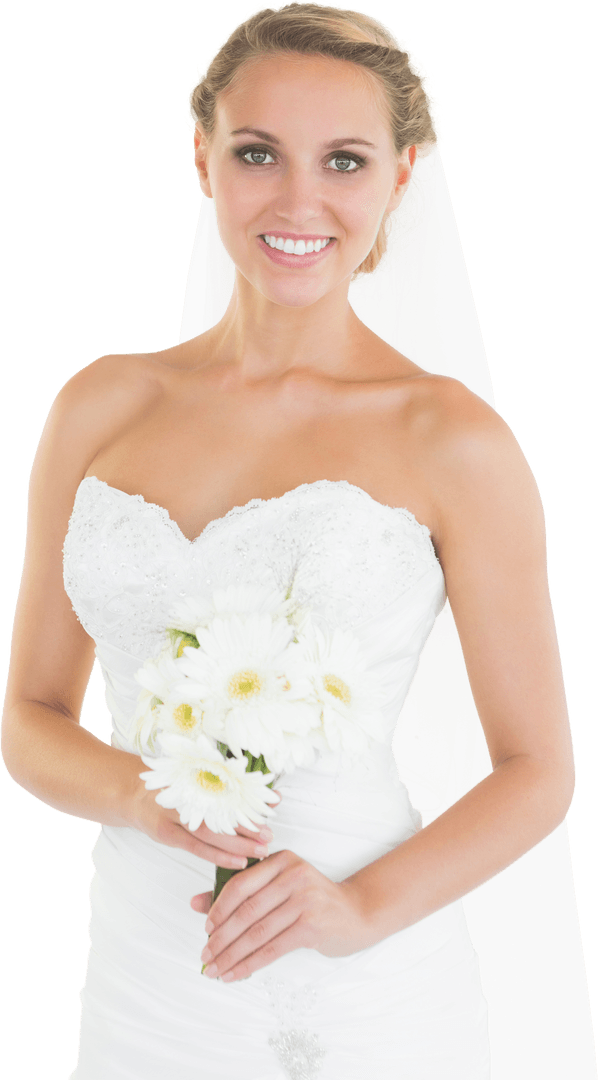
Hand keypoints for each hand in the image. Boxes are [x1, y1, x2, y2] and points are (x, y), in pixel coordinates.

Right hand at [128, 766, 276, 869]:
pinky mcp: (167, 833)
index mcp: (196, 777)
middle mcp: (186, 794)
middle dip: (249, 824)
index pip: (230, 788)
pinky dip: (219, 856)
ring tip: (262, 850)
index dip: (253, 795)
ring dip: (239, 843)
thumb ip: (226, 784)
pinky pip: (197, 847)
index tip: (275, 801)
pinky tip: (239, 862)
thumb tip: (268, 792)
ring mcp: (175, 814)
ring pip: (212, 832)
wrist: (134, 793)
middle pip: (222, 811)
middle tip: (270, 834)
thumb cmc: (173, 785)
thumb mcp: (196, 777)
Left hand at [191, 849, 377, 982]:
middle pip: (247, 911)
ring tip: (216, 970)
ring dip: (232, 955)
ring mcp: (305, 899)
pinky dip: (250, 964)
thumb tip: (195, 903)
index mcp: (281, 860)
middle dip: (221, 938)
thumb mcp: (279, 888)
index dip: (219, 908)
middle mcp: (293, 875)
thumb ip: (239, 892)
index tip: (206, 929)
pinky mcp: (312, 924)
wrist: (356, 912)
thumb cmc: (312, 900)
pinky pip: (272, 948)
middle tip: (205, 956)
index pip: (240, 884)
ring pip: (257, 932)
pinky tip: (236, 974)